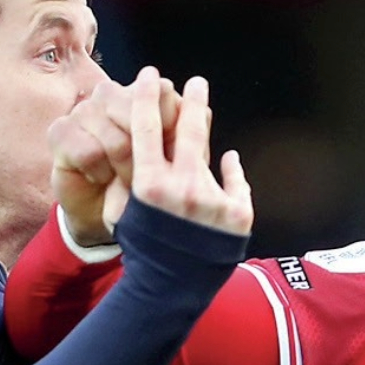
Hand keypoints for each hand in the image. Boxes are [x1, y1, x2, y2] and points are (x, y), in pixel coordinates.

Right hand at [48, 67, 180, 245]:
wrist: (111, 217)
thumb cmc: (153, 189)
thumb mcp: (180, 165)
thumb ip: (192, 139)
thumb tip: (204, 114)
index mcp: (145, 97)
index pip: (164, 91)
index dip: (172, 121)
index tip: (179, 151)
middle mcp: (114, 96)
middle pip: (137, 108)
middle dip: (147, 150)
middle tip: (152, 176)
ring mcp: (85, 110)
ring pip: (115, 135)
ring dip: (125, 166)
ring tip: (130, 182)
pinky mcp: (60, 131)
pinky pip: (88, 151)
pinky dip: (99, 171)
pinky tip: (100, 177)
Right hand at [129, 69, 252, 236]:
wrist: (173, 288)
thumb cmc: (147, 250)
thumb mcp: (126, 215)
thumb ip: (130, 181)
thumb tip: (136, 150)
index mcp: (150, 185)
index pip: (146, 129)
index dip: (147, 98)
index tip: (149, 76)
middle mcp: (181, 187)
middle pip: (185, 129)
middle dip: (187, 100)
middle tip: (193, 81)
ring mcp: (212, 198)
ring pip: (210, 149)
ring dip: (206, 120)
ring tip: (203, 100)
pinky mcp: (238, 212)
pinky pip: (235, 182)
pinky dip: (231, 171)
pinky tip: (229, 159)